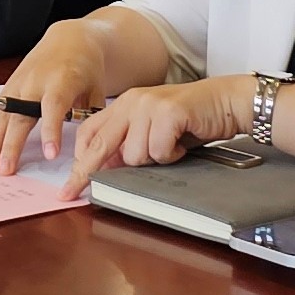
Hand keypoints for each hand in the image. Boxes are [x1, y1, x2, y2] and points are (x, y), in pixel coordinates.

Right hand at [0, 21, 110, 173]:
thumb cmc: (85, 67)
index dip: (50, 131)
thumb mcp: (97, 89)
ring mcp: (18, 84)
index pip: (53, 107)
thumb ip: (91, 117)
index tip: (50, 154)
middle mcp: (35, 82)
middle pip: (19, 115)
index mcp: (61, 80)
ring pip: (1, 114)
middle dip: (11, 144)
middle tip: (6, 169)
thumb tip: (88, 148)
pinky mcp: (7, 87)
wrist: (69, 40)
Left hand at [55, 75, 257, 196]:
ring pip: (133, 155)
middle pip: (99, 145)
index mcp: (123, 105)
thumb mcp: (152, 129)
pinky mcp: (168, 113)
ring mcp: (149, 106)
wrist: (225, 101)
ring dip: (153, 160)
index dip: (78, 161)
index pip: (89, 133)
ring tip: (169, 148)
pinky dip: (172, 155)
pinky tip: (181, 145)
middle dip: (85, 173)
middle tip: (72, 193)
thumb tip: (104, 168)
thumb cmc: (190, 119)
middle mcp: (131, 102)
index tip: (69, 185)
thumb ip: (128, 142)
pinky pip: (158, 151)